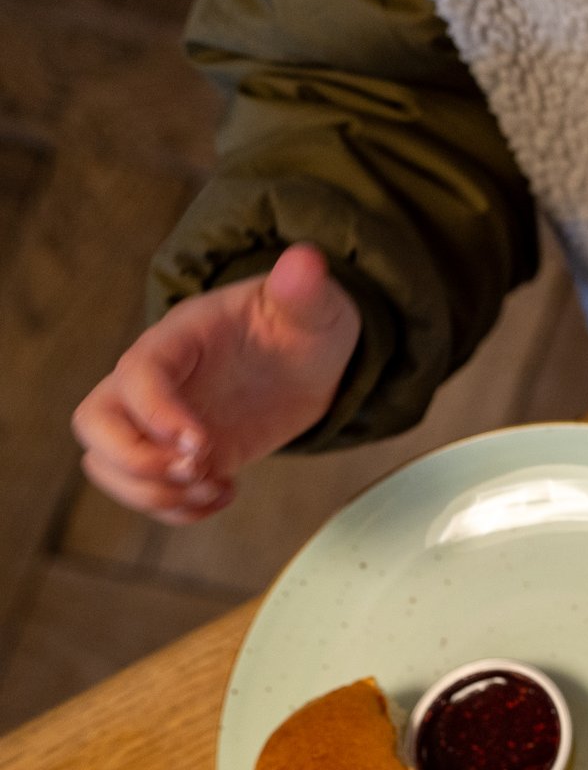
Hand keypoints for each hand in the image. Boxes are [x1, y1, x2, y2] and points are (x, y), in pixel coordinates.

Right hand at [72, 243, 359, 522]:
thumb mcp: (310, 306)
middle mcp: (156, 383)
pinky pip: (147, 490)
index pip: (137, 375)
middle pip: (94, 422)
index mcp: (177, 340)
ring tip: (216, 488)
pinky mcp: (182, 454)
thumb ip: (303, 290)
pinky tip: (225, 495)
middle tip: (199, 469)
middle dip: (135, 460)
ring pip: (107, 464)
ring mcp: (162, 422)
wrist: (306, 354)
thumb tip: (307, 260)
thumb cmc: (300, 322)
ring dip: (153, 493)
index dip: (158, 414)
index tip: (204, 443)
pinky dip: (177, 509)